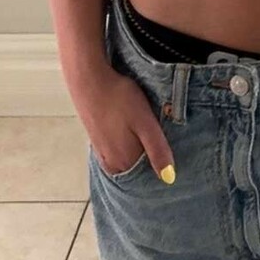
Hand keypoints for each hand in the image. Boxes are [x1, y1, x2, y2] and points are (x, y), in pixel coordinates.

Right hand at [76, 63, 175, 183]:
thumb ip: (157, 150)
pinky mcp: (97, 143)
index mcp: (125, 162)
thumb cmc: (120, 99)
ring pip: (129, 159)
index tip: (169, 148)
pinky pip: (117, 151)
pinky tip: (130, 131)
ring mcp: (103, 154)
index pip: (150, 174)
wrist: (90, 81)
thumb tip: (169, 178)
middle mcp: (113, 164)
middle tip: (155, 133)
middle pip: (139, 167)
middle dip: (150, 156)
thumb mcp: (145, 122)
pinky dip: (127, 145)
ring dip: (138, 149)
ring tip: (144, 130)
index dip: (162, 163)